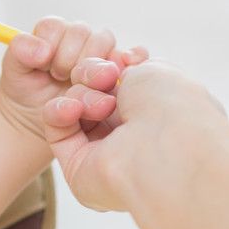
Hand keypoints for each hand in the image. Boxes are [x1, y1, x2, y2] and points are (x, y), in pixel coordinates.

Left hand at [0, 16, 144, 138]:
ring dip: (92, 64)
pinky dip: (132, 58)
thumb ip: (20, 52)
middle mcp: (78, 39)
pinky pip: (135, 54)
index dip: (49, 46)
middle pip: (82, 33)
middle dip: (69, 59)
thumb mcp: (15, 73)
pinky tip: (119, 72)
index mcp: (52, 34)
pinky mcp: (120, 69)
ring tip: (79, 86)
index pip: (54, 27)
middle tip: (61, 79)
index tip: (44, 66)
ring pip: (104, 42)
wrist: (44, 123)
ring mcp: (100, 53)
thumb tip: (42, 49)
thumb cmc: (27, 93)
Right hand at [41, 58, 225, 211]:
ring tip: (103, 106)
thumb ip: (128, 68)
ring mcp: (104, 151)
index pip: (119, 83)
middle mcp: (131, 133)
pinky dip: (59, 112)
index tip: (121, 61)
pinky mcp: (78, 167)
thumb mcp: (155, 70)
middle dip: (93, 77)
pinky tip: (73, 110)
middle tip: (107, 78)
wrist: (165, 148)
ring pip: (74, 108)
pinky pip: (56, 131)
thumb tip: (114, 71)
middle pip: (93, 92)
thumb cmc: (171, 108)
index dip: (112, 66)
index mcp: (155, 112)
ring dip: (82, 95)